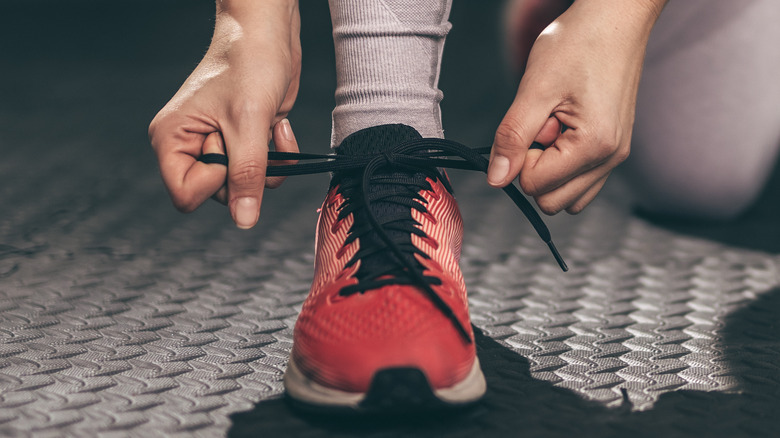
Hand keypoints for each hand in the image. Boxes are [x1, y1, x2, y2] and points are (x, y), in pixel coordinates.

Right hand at [149, 0, 300, 228]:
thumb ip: (246, 176)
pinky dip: (278, 155)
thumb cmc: (249, 62)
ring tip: (267, 128)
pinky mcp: (244, 142)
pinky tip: (277, 125)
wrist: (270, 33)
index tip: (228, 147)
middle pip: (219, 195)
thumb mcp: (249, 123)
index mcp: (172, 140)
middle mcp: (191, 146)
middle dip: (246, 171)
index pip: (185, 196)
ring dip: (268, 164)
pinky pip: (263, 171)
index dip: (214, 181)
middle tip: (248, 133)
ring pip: (245, 187)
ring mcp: (219, 145)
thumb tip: (244, 221)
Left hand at [489, 0, 666, 213]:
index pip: (535, 186)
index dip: (521, 156)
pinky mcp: (613, 148)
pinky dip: (564, 163)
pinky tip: (565, 128)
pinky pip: (581, 181)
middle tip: (543, 124)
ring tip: (555, 123)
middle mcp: (611, 159)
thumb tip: (496, 180)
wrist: (615, 18)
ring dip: (550, 167)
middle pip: (551, 201)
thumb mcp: (534, 89)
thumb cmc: (579, 43)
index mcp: (595, 147)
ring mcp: (615, 156)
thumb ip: (512, 137)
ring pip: (567, 196)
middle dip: (535, 166)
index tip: (534, 121)